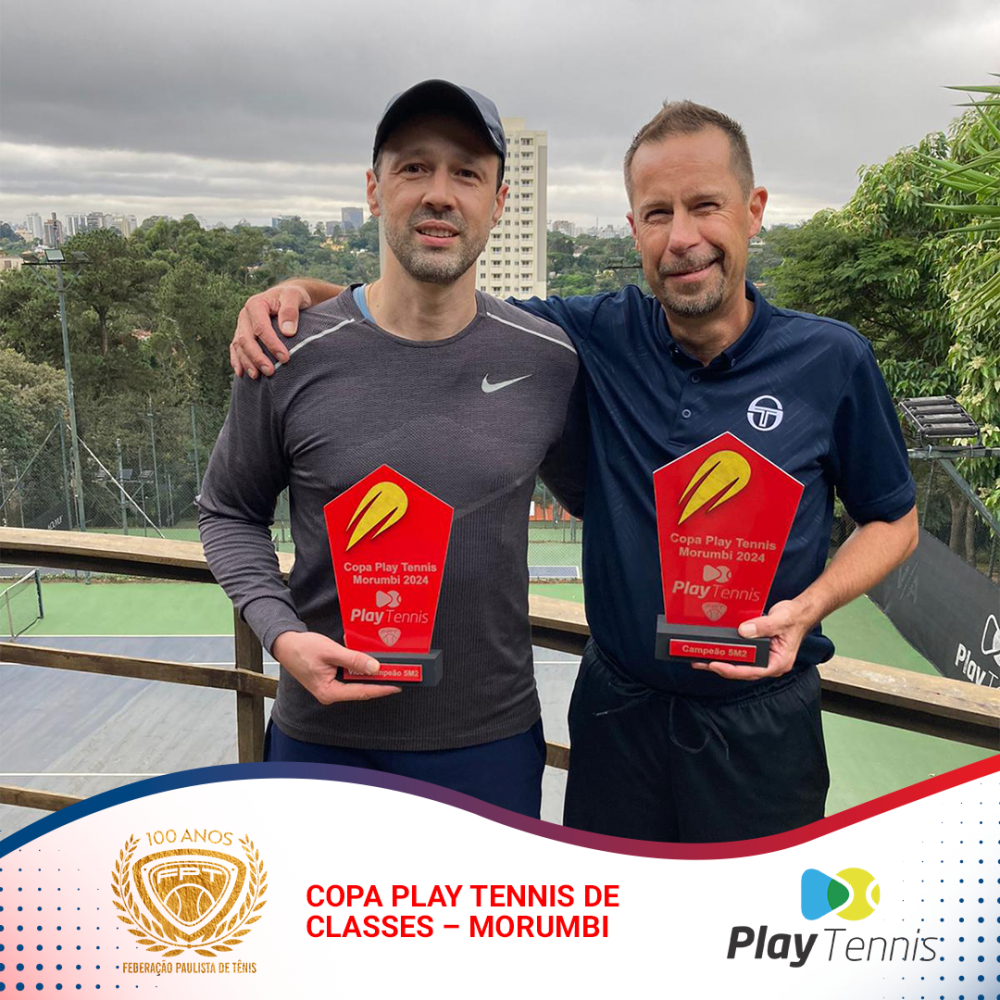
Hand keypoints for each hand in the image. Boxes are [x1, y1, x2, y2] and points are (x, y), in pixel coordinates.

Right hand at [230, 284, 311, 378]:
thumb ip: (291, 311)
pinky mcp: (242, 334)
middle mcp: (245, 315)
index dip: (272, 344)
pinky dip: (237, 361)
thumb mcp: (294, 297)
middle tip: (270, 371)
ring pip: (239, 346)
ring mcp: (242, 325)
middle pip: (246, 339)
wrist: (287, 297)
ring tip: (257, 376)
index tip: (285, 358)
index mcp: (256, 304)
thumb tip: (287, 332)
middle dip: (257, 357)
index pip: (261, 327)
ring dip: (247, 362)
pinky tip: (241, 373)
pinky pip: (235, 348)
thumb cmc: (292, 297)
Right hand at [272, 630, 400, 703]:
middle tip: (398, 676)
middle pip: (360, 689)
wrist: (285, 643)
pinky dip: (360, 670)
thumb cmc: (302, 648)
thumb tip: (375, 667)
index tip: (397, 686)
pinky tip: (370, 664)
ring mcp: (330, 687)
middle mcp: (330, 693)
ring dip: (370, 675)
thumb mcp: (331, 652)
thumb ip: (354, 660)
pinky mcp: (330, 679)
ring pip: (355, 683)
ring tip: (388, 669)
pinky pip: (349, 677)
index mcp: (329, 692)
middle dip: (379, 682)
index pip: (361, 692)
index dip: (381, 689)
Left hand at [691, 599, 810, 681]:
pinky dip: (728, 653)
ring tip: (702, 659)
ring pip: (740, 665)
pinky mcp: (758, 651)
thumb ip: (763, 626)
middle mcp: (770, 664)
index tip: (715, 665)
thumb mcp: (780, 620)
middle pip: (742, 671)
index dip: (731, 670)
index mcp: (778, 663)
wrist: (800, 612)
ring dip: (722, 661)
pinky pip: (741, 656)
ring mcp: (764, 658)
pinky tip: (716, 650)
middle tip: (700, 662)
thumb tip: (743, 631)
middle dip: (720, 668)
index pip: (751, 672)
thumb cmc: (795, 618)